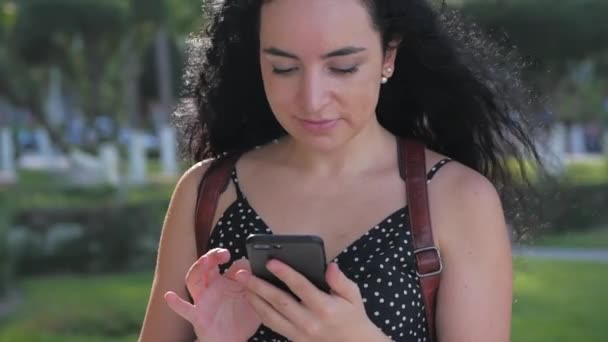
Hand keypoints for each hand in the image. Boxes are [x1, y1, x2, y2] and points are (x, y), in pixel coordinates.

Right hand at [164, 248, 260, 341]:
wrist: (235, 341)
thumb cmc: (242, 317)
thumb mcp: (252, 296)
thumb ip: (251, 280)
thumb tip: (246, 261)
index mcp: (223, 280)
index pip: (219, 262)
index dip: (222, 254)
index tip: (229, 254)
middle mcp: (210, 288)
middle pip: (204, 267)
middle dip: (211, 256)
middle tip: (222, 254)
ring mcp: (203, 301)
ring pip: (194, 281)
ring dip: (198, 269)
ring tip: (204, 261)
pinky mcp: (198, 317)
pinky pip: (185, 309)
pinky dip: (176, 303)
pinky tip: (169, 296)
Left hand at [234, 260, 389, 341]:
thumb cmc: (353, 316)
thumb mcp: (353, 296)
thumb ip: (340, 280)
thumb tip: (329, 266)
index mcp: (324, 307)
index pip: (301, 287)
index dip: (285, 273)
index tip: (270, 261)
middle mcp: (309, 321)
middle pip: (279, 301)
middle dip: (259, 286)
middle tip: (243, 273)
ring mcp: (299, 333)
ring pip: (271, 315)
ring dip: (254, 299)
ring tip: (243, 285)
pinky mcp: (294, 339)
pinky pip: (273, 325)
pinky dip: (260, 312)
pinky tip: (253, 299)